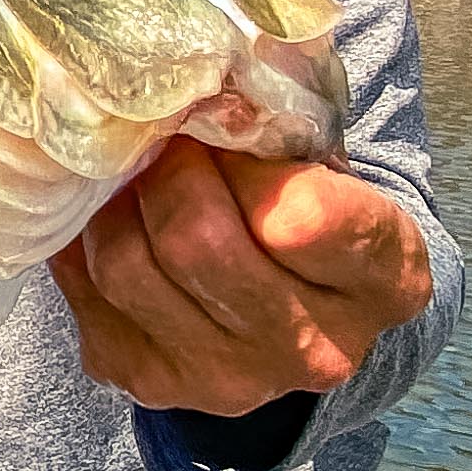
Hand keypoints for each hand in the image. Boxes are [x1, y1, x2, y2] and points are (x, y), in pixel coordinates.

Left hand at [53, 147, 432, 418]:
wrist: (293, 308)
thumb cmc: (314, 208)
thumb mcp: (331, 166)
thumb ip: (282, 132)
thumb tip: (191, 87)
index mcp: (387, 281)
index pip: (301, 220)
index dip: (245, 160)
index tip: (230, 129)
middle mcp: (316, 349)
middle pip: (197, 242)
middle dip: (169, 170)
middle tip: (168, 139)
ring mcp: (229, 381)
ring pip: (126, 266)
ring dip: (117, 202)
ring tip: (136, 174)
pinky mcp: (150, 383)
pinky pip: (85, 290)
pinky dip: (85, 240)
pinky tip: (114, 218)